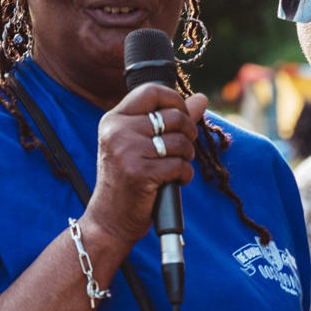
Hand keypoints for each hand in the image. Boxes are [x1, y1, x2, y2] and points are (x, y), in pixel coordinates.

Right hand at [81, 84, 208, 249]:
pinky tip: (174, 182)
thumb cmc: (126, 181)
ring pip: (180, 141)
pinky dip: (184, 176)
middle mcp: (117, 131)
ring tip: (175, 168)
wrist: (109, 220)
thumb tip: (202, 98)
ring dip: (187, 157)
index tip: (180, 118)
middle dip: (187, 133)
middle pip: (173, 116)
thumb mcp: (140, 145)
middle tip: (182, 149)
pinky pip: (180, 165)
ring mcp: (127, 152)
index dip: (175, 101)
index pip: (152, 91)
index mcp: (113, 120)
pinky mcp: (140, 173)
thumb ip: (170, 119)